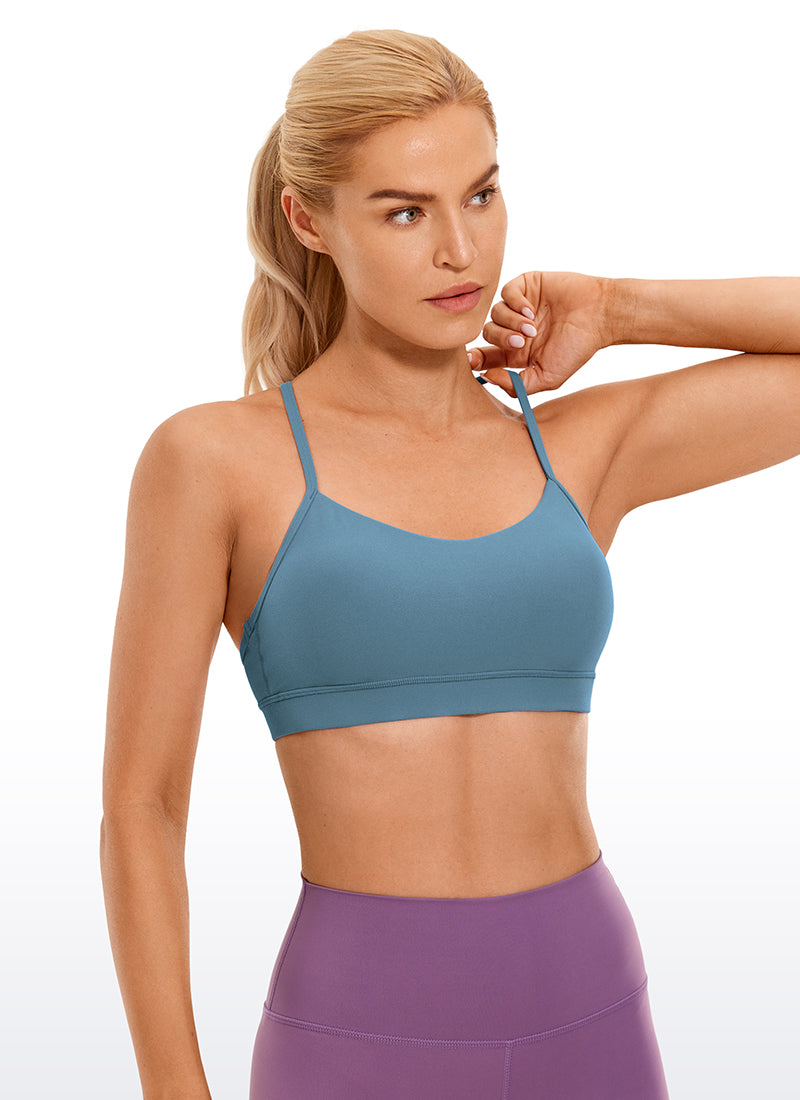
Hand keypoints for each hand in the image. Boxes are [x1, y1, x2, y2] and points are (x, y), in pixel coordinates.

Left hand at [468, 271, 611, 395]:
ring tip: (534, 327)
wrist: (600, 316)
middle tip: (523, 341)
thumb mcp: (548, 377)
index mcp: (517, 352)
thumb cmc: (578, 348)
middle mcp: (515, 329)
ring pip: (494, 314)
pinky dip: (515, 302)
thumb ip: (518, 385)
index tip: (474, 360)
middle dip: (501, 339)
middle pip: (488, 334)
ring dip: (511, 322)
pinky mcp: (526, 285)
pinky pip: (506, 292)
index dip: (476, 358)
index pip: (486, 355)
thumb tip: (488, 377)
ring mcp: (519, 306)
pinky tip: (532, 310)